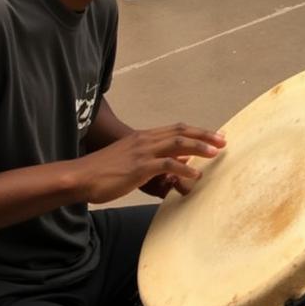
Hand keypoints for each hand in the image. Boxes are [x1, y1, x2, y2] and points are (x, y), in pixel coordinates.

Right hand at [72, 123, 225, 202]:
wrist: (81, 176)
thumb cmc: (105, 172)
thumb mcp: (133, 161)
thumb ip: (156, 159)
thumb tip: (181, 162)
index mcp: (144, 136)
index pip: (177, 129)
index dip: (197, 131)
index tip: (215, 135)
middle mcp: (145, 140)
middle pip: (181, 132)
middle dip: (204, 135)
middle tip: (223, 140)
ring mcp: (142, 152)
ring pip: (177, 144)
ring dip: (199, 147)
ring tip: (216, 153)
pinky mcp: (138, 167)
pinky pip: (166, 164)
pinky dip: (183, 168)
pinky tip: (194, 174)